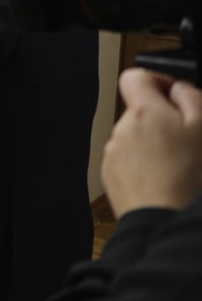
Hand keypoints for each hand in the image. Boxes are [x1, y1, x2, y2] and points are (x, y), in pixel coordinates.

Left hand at [102, 68, 201, 217]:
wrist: (163, 223)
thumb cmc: (188, 179)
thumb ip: (190, 97)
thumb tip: (177, 87)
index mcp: (143, 113)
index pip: (135, 77)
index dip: (157, 81)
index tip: (174, 95)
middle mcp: (121, 129)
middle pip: (140, 111)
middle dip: (163, 120)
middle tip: (188, 141)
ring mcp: (113, 153)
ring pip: (137, 138)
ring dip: (155, 145)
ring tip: (179, 167)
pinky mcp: (111, 175)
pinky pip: (129, 161)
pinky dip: (146, 165)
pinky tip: (165, 180)